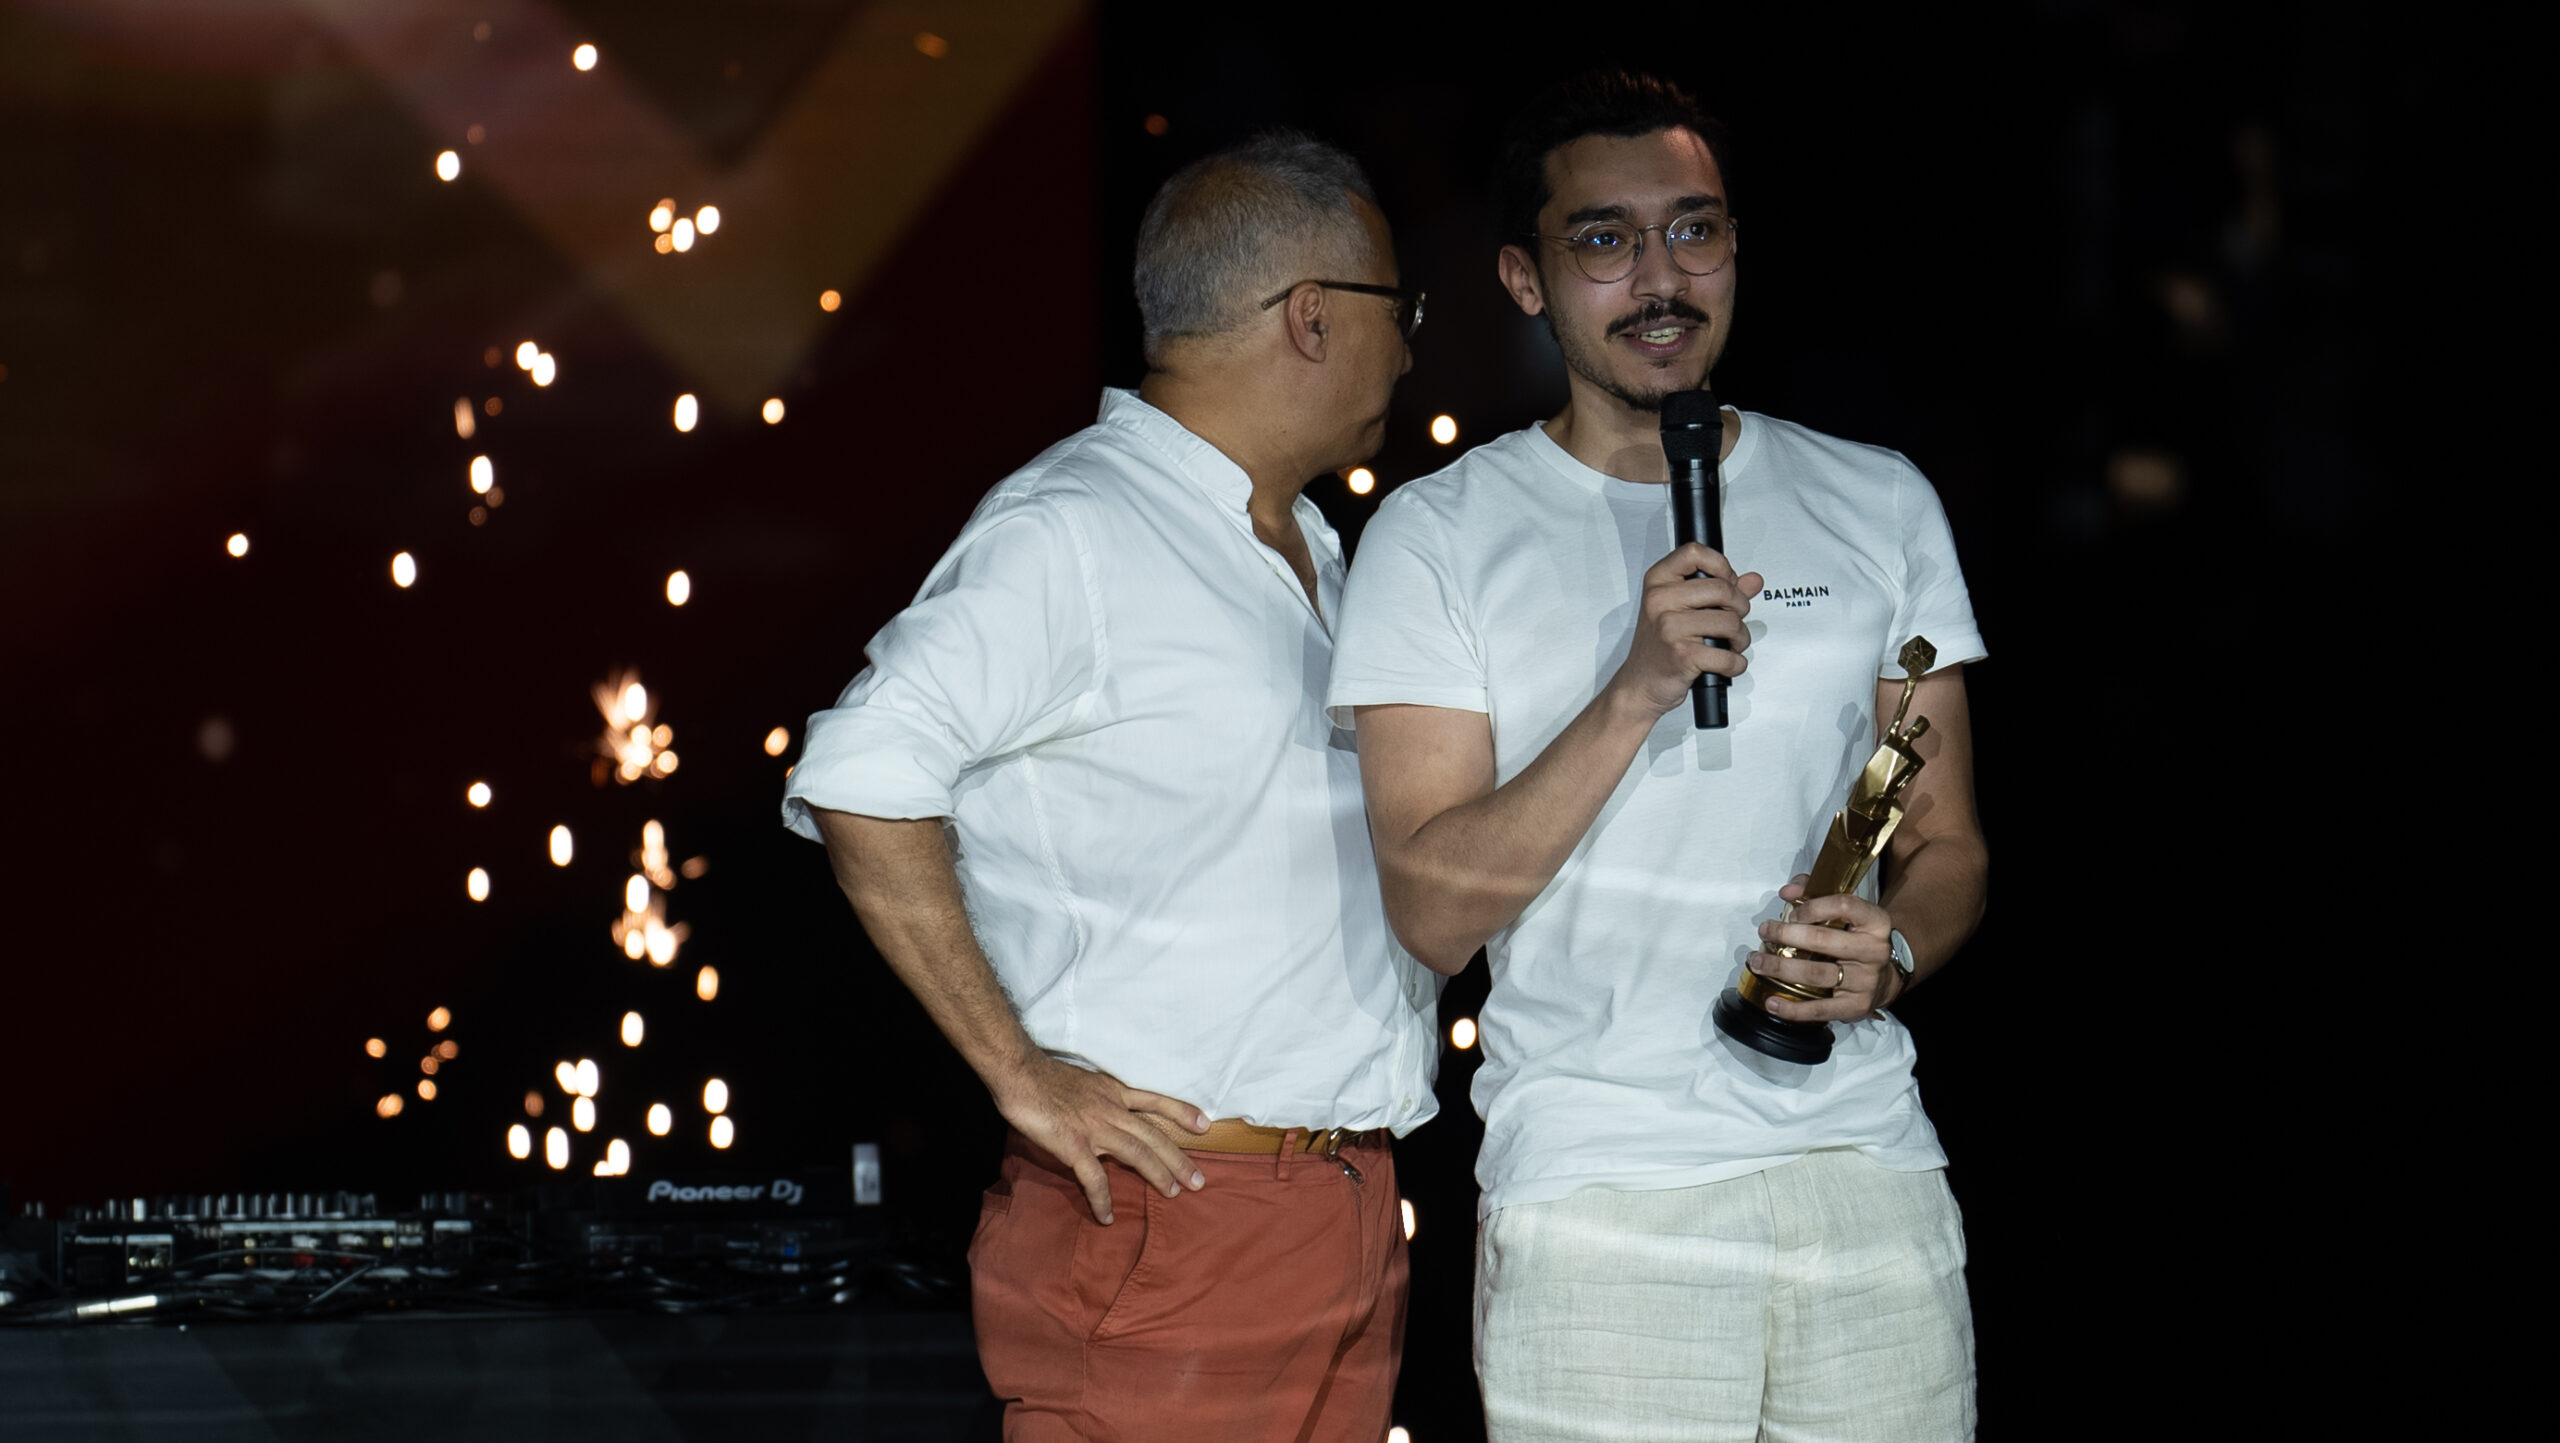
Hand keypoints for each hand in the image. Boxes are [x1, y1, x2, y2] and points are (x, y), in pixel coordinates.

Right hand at [989, 1053, 1210, 1224]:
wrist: (1019, 1072)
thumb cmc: (1044, 1075)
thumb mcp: (1083, 1080)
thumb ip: (1098, 1098)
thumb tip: (1103, 1113)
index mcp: (1112, 1092)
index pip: (1154, 1101)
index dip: (1181, 1112)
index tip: (1205, 1125)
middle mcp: (1111, 1108)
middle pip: (1153, 1135)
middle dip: (1179, 1158)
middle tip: (1198, 1181)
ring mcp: (1094, 1127)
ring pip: (1137, 1153)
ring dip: (1158, 1174)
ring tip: (1173, 1194)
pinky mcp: (1074, 1144)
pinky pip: (1094, 1178)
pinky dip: (1102, 1199)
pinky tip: (1107, 1217)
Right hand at [1609, 543, 1761, 719]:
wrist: (1640, 683)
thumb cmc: (1659, 647)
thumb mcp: (1680, 610)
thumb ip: (1719, 591)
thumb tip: (1752, 580)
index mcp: (1658, 582)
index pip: (1695, 552)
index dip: (1721, 566)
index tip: (1726, 581)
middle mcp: (1660, 601)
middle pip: (1723, 589)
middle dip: (1740, 608)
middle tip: (1734, 619)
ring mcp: (1670, 628)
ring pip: (1730, 623)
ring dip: (1741, 638)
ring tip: (1730, 643)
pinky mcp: (1683, 655)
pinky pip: (1728, 656)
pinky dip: (1735, 664)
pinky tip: (1727, 663)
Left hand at [1750, 874, 1902, 1021]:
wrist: (1887, 977)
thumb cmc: (1857, 938)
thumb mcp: (1847, 913)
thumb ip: (1815, 893)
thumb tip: (1787, 892)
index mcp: (1875, 921)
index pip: (1844, 906)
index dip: (1812, 907)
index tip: (1791, 912)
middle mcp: (1874, 950)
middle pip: (1823, 940)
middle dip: (1786, 935)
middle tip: (1764, 932)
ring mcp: (1866, 981)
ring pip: (1817, 974)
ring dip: (1780, 968)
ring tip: (1757, 962)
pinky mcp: (1857, 1006)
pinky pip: (1821, 1009)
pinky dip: (1793, 1009)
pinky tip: (1772, 1002)